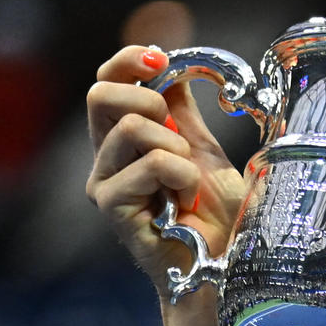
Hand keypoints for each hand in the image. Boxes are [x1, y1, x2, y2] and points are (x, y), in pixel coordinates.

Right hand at [84, 46, 245, 325]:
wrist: (226, 268)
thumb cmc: (218, 218)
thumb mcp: (204, 150)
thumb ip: (183, 109)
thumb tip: (172, 61)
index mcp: (124, 137)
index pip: (106, 80)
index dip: (129, 60)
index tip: (161, 57)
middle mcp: (106, 158)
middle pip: (99, 94)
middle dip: (148, 99)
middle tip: (179, 133)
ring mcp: (104, 183)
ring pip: (129, 127)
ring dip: (174, 147)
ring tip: (189, 180)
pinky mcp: (112, 207)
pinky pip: (147, 165)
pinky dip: (180, 175)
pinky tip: (186, 202)